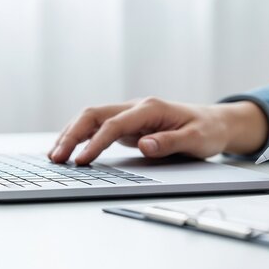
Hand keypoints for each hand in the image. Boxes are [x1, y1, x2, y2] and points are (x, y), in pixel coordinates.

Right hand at [48, 98, 267, 164]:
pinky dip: (81, 136)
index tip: (81, 161)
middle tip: (56, 158)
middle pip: (94, 115)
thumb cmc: (206, 130)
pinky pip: (98, 127)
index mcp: (150, 109)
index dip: (95, 143)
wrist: (214, 122)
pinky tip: (69, 149)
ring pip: (91, 118)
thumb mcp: (196, 140)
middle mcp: (135, 107)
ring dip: (71, 134)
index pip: (114, 125)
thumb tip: (144, 145)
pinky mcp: (128, 124)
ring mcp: (130, 115)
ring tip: (54, 156)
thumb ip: (170, 142)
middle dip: (72, 135)